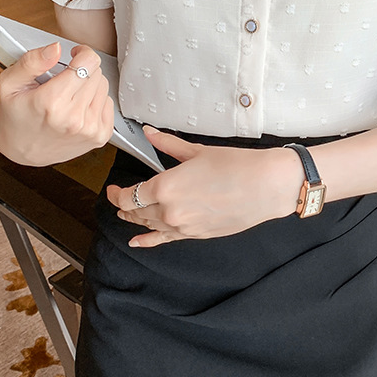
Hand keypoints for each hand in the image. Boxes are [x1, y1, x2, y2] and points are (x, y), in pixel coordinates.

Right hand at [0, 42, 113, 165]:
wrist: (23, 151)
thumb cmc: (16, 116)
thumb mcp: (10, 84)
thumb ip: (32, 62)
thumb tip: (56, 48)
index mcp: (52, 101)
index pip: (88, 62)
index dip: (82, 53)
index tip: (74, 55)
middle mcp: (74, 117)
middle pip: (97, 73)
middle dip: (83, 70)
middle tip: (66, 79)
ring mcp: (90, 129)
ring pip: (104, 86)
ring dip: (89, 85)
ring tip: (70, 95)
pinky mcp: (100, 136)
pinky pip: (108, 103)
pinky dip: (96, 101)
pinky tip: (79, 107)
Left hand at [107, 127, 303, 246]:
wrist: (265, 187)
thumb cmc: (235, 166)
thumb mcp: (196, 151)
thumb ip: (167, 145)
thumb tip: (149, 133)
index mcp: (165, 187)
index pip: (129, 195)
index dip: (116, 193)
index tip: (112, 188)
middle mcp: (169, 210)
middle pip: (136, 211)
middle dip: (124, 204)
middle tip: (118, 198)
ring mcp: (182, 226)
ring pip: (148, 225)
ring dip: (136, 219)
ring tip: (127, 213)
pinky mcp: (195, 235)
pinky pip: (164, 240)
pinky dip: (147, 241)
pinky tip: (136, 243)